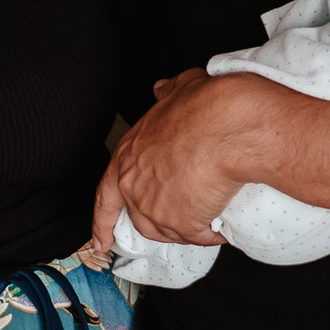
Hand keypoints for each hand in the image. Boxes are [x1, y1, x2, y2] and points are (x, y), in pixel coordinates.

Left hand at [93, 70, 272, 250]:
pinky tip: (222, 225)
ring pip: (169, 231)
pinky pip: (199, 236)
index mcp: (127, 157)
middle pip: (140, 217)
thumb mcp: (180, 90)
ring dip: (186, 228)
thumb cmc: (205, 107)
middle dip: (159, 221)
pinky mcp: (182, 224)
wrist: (227, 128)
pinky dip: (211, 233)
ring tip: (207, 215)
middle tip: (177, 221)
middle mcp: (134, 187)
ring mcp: (156, 209)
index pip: (106, 196)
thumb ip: (167, 93)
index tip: (101, 241)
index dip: (103, 220)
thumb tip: (162, 89)